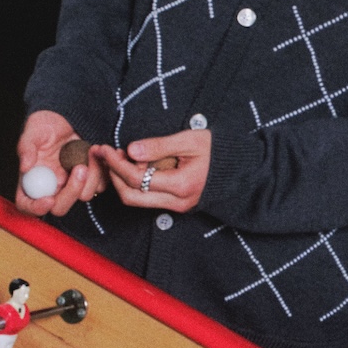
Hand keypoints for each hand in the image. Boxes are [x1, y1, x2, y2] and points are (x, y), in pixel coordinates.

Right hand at [15, 110, 107, 217]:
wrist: (66, 118)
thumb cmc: (45, 125)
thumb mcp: (33, 131)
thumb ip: (26, 148)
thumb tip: (25, 167)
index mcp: (31, 180)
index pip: (26, 205)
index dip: (36, 208)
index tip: (48, 199)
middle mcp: (51, 187)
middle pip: (60, 207)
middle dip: (72, 191)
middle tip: (80, 168)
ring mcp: (71, 184)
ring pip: (84, 195)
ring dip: (91, 176)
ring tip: (90, 149)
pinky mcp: (89, 178)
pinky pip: (100, 184)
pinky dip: (103, 169)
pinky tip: (98, 151)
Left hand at [93, 129, 211, 212]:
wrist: (240, 169)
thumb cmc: (218, 151)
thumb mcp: (190, 140)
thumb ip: (159, 145)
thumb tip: (130, 150)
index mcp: (181, 184)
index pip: (136, 179)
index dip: (116, 164)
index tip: (106, 149)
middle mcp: (177, 202)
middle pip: (131, 197)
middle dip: (113, 176)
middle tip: (107, 155)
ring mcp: (177, 207)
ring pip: (137, 201)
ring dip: (122, 181)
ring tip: (121, 157)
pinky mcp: (177, 205)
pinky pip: (148, 199)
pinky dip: (135, 184)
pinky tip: (135, 166)